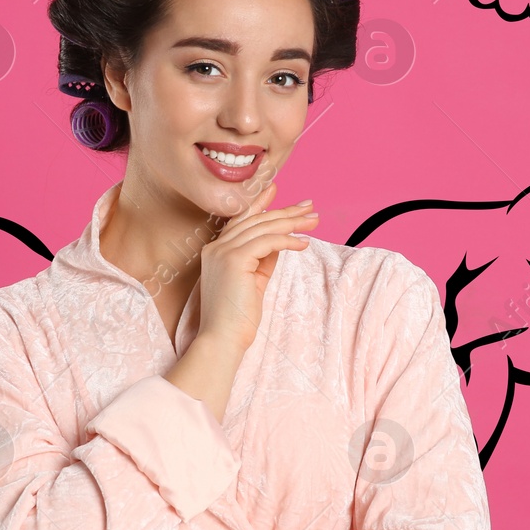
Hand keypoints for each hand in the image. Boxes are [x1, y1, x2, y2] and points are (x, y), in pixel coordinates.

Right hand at [195, 180, 318, 353]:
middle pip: (255, 220)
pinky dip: (288, 240)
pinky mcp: (234, 260)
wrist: (223, 338)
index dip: (259, 204)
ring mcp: (223, 252)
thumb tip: (280, 242)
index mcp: (216, 251)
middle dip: (284, 211)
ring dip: (292, 222)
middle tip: (309, 206)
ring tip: (314, 221)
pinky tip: (304, 243)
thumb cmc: (237, 317)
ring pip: (263, 227)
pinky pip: (267, 242)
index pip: (241, 220)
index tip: (276, 191)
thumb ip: (263, 259)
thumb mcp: (253, 281)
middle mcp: (216, 247)